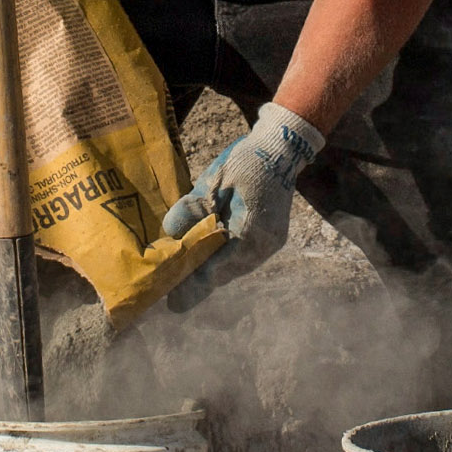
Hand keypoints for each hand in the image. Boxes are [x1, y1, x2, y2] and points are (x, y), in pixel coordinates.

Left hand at [162, 102, 323, 309]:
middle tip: (173, 297)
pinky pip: (242, 259)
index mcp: (251, 231)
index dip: (194, 284)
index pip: (217, 267)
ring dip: (212, 274)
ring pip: (234, 269)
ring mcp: (271, 244)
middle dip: (200, 283)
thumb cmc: (246, 162)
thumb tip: (171, 234)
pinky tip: (206, 261)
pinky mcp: (271, 240)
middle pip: (226, 273)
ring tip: (185, 280)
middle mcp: (264, 245)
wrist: (280, 149)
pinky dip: (223, 262)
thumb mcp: (213, 181)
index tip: (173, 302)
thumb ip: (192, 208)